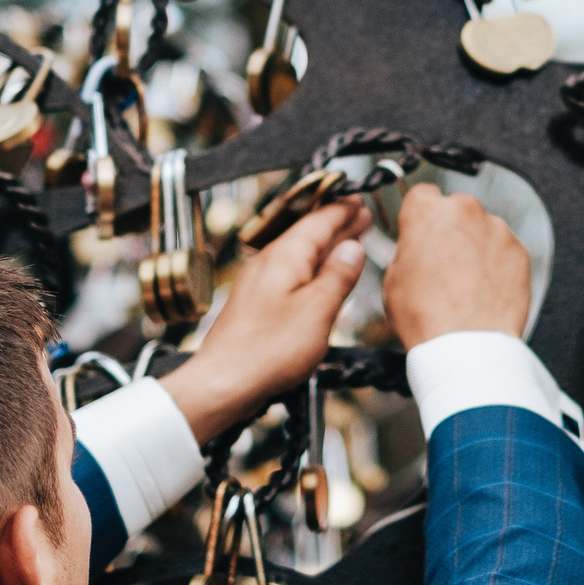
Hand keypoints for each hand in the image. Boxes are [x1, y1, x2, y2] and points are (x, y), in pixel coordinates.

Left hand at [161, 198, 369, 443]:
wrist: (224, 382)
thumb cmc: (267, 351)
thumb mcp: (318, 310)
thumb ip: (338, 276)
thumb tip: (353, 248)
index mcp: (284, 257)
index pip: (318, 221)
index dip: (342, 210)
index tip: (360, 202)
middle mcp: (268, 263)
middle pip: (308, 235)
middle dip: (336, 225)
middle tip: (359, 216)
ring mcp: (260, 283)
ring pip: (300, 255)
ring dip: (326, 247)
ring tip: (348, 242)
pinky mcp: (257, 304)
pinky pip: (290, 274)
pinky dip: (312, 269)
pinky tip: (320, 279)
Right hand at [382, 184, 529, 348]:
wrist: (467, 346)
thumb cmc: (427, 317)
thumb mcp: (392, 281)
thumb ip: (406, 251)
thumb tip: (413, 250)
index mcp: (427, 211)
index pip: (422, 194)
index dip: (420, 215)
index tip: (422, 231)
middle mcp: (464, 211)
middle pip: (456, 210)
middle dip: (451, 230)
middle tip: (443, 263)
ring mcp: (496, 229)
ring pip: (482, 229)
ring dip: (475, 247)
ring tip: (465, 283)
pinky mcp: (519, 250)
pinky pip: (504, 250)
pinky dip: (497, 264)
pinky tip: (484, 290)